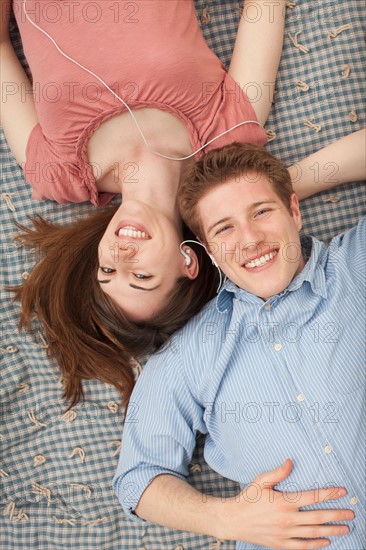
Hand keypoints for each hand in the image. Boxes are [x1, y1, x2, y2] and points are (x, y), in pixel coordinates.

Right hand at [218, 459, 353, 548]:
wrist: (234, 520)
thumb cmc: (248, 498)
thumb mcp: (261, 481)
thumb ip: (278, 472)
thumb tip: (290, 462)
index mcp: (284, 501)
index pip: (312, 497)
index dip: (329, 494)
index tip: (342, 492)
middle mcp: (287, 518)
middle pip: (318, 517)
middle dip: (337, 515)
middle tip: (350, 514)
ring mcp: (285, 533)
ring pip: (314, 533)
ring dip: (332, 530)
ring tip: (345, 529)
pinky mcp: (281, 544)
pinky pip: (303, 546)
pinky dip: (316, 544)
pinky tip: (326, 541)